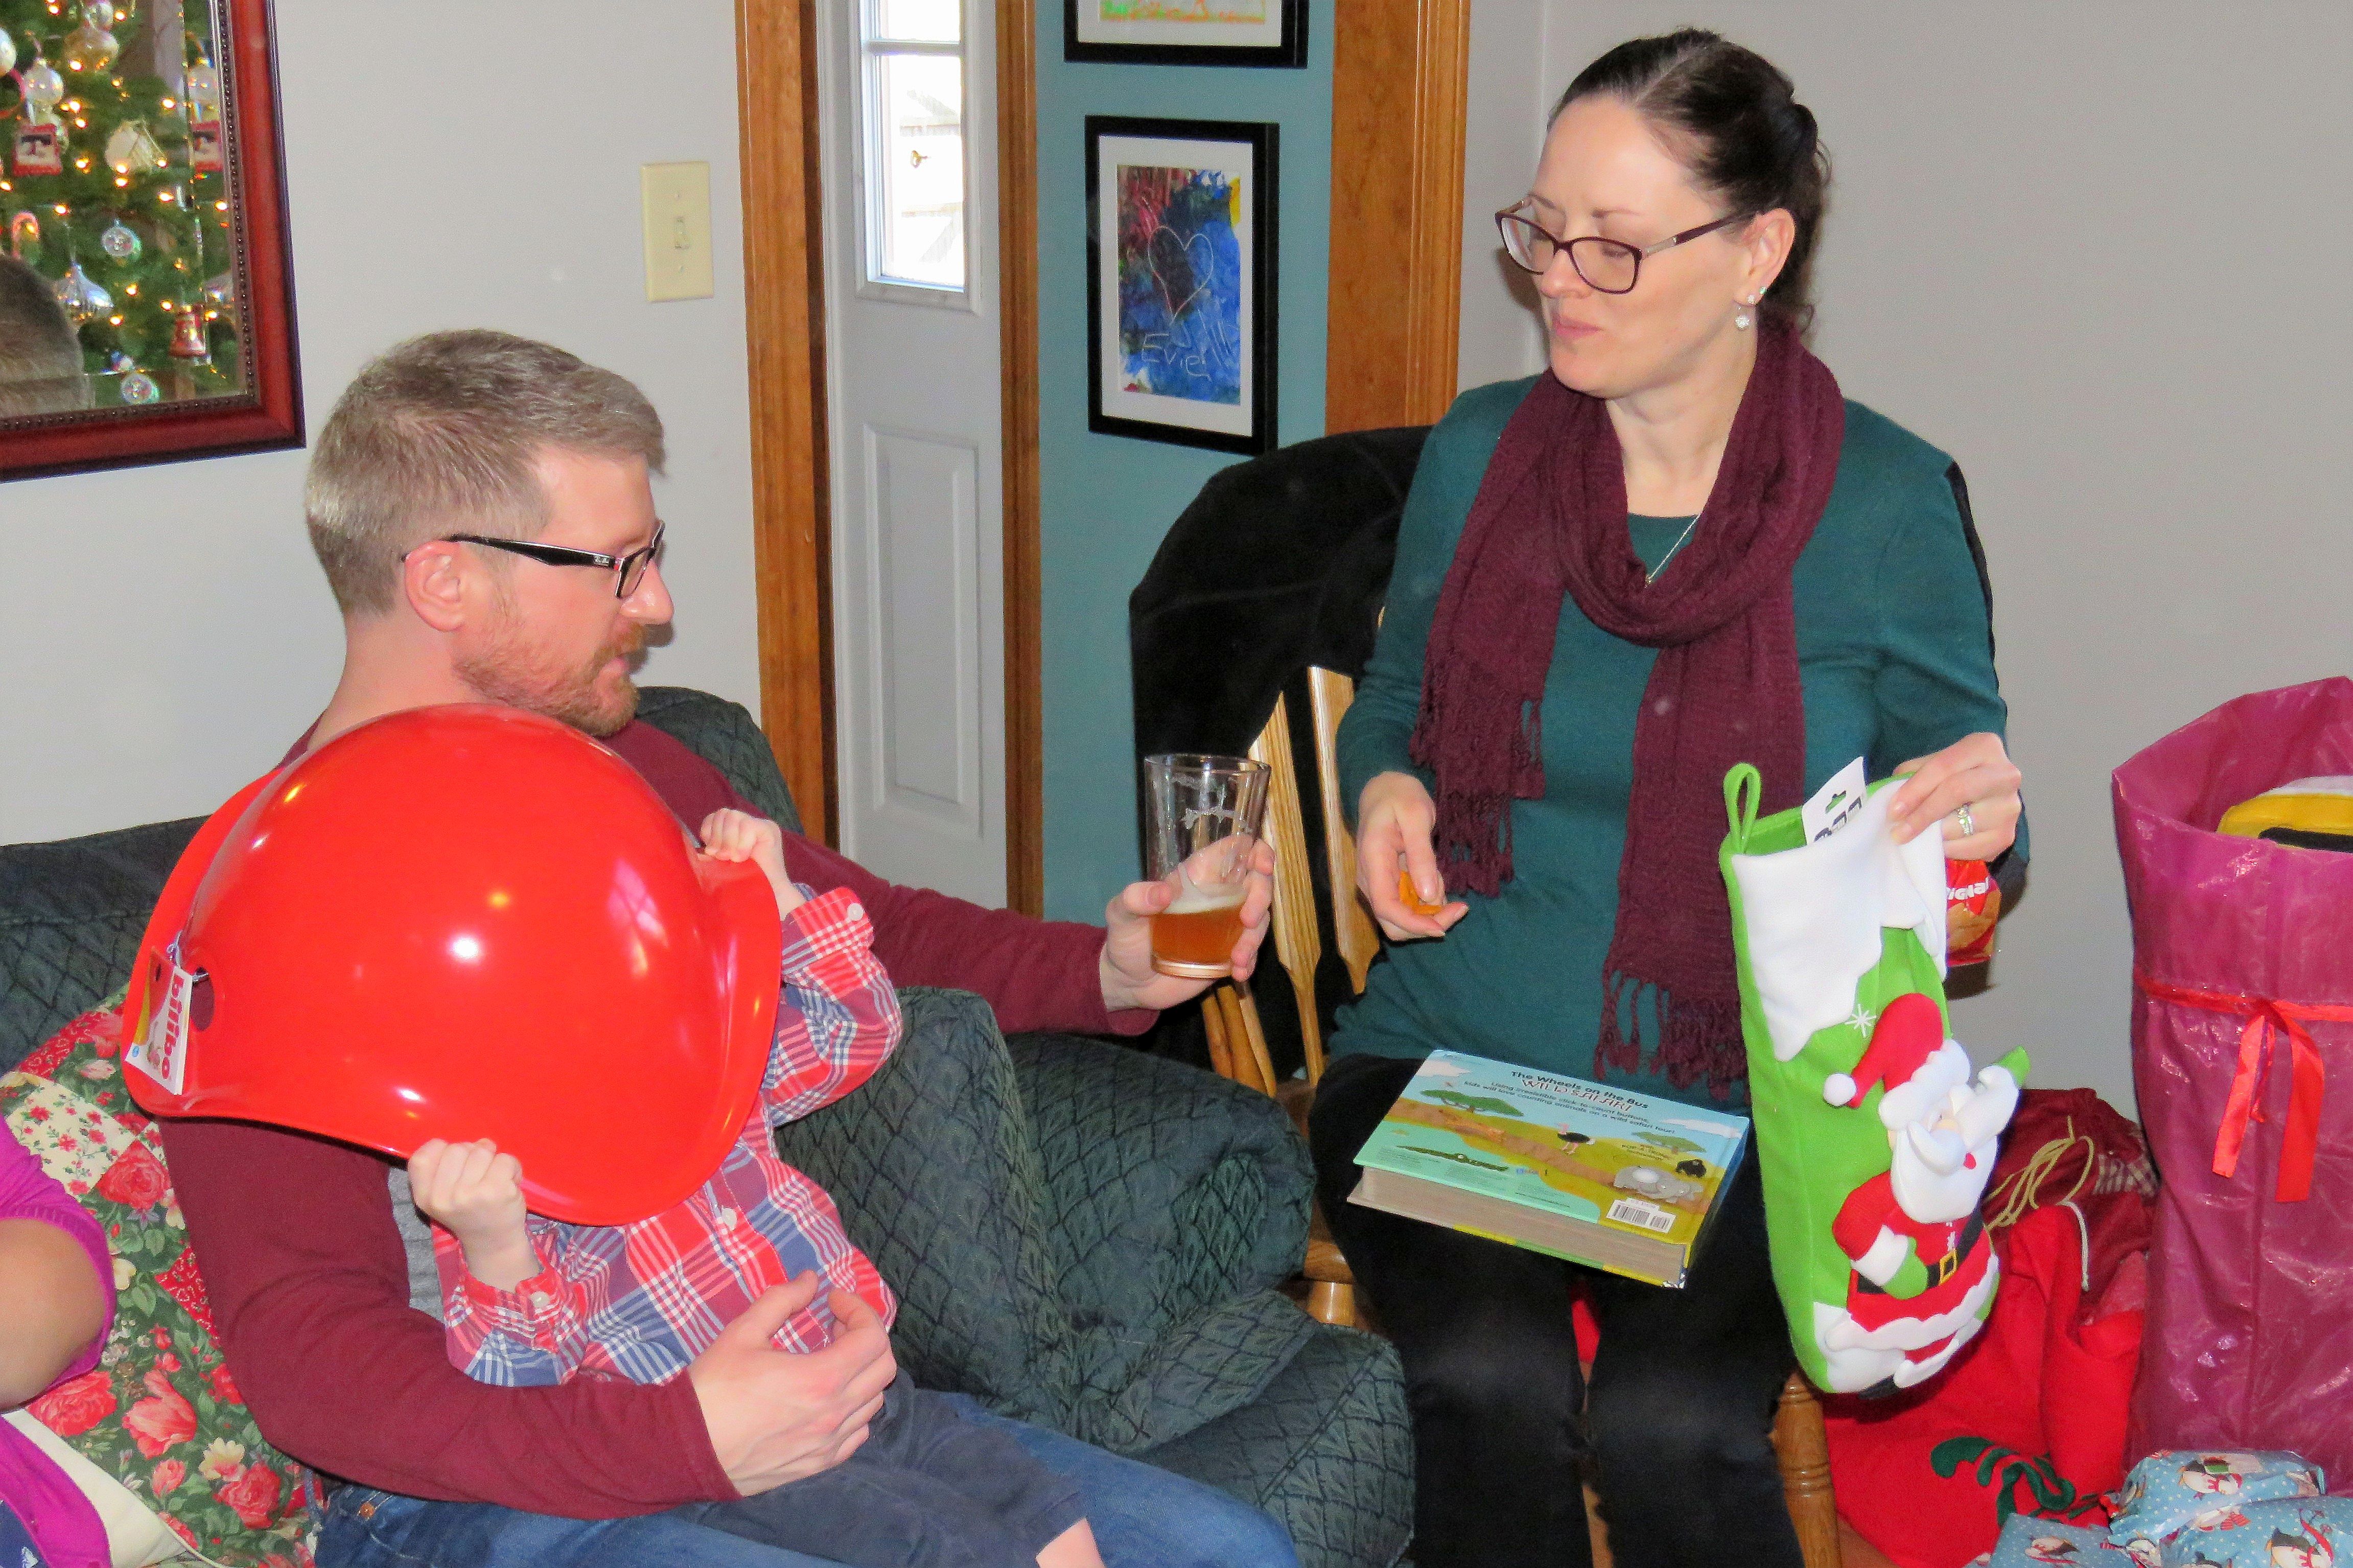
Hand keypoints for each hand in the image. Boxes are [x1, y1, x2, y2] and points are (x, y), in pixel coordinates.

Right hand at [407, 1138, 537, 1288]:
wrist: (492, 1242)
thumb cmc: (468, 1212)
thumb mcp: (442, 1197)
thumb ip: (445, 1167)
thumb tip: (478, 1143)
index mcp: (424, 1197)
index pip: (421, 1157)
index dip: (440, 1151)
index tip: (455, 1164)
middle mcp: (443, 1197)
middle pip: (456, 1148)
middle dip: (472, 1154)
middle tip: (479, 1175)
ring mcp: (470, 1194)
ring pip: (482, 1149)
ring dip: (493, 1160)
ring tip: (494, 1179)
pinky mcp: (497, 1191)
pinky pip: (505, 1159)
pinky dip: (512, 1167)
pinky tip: (508, 1183)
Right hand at [688, 1272, 897, 1495]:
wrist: (684, 1449)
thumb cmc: (712, 1388)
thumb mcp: (742, 1332)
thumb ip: (782, 1299)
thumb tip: (811, 1280)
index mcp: (821, 1379)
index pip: (873, 1337)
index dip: (859, 1309)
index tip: (832, 1301)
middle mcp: (834, 1414)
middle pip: (884, 1368)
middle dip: (866, 1336)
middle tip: (833, 1325)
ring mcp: (828, 1445)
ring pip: (873, 1402)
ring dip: (861, 1372)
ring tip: (829, 1358)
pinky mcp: (817, 1465)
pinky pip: (857, 1434)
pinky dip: (853, 1409)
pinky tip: (826, 1397)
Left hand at [700, 808, 803, 917]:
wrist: (765, 896)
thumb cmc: (743, 884)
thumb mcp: (720, 864)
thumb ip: (711, 852)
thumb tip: (699, 849)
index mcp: (733, 831)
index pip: (714, 817)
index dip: (709, 832)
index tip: (711, 853)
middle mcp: (747, 824)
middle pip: (722, 813)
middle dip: (718, 837)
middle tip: (723, 857)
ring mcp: (759, 825)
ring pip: (733, 816)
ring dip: (729, 840)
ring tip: (734, 858)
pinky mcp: (769, 829)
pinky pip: (748, 825)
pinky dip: (742, 842)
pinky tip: (744, 856)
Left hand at [1098, 839, 1275, 1012]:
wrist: (1127, 982)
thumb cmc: (1125, 939)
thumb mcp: (1120, 914)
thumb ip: (1135, 898)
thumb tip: (1164, 891)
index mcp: (1196, 878)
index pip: (1234, 852)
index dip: (1255, 852)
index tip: (1261, 865)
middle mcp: (1216, 898)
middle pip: (1256, 884)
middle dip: (1261, 898)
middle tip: (1248, 921)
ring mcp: (1224, 927)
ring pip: (1258, 920)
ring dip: (1255, 938)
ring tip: (1238, 959)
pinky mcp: (1227, 954)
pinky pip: (1250, 953)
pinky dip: (1250, 962)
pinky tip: (1239, 973)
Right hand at [1355, 771, 1467, 941]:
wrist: (1385, 790)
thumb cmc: (1400, 797)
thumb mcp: (1416, 817)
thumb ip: (1421, 855)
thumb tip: (1428, 895)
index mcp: (1373, 862)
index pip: (1386, 907)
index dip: (1413, 924)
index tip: (1443, 927)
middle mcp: (1371, 880)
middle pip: (1394, 923)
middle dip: (1427, 923)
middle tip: (1459, 906)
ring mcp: (1379, 884)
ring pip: (1404, 919)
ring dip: (1431, 911)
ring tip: (1441, 876)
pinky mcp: (1390, 884)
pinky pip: (1410, 906)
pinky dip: (1428, 901)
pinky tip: (1435, 876)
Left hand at [1887, 733, 2021, 859]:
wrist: (1984, 797)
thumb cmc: (1951, 777)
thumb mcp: (1932, 766)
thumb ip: (1912, 775)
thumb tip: (1892, 798)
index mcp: (1984, 746)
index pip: (1945, 766)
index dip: (1916, 789)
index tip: (1893, 811)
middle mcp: (2005, 774)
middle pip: (1958, 791)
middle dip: (1923, 814)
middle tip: (1898, 832)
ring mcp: (2010, 806)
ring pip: (1963, 824)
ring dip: (1933, 836)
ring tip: (1916, 838)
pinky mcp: (2008, 835)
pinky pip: (1971, 848)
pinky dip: (1948, 850)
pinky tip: (1937, 846)